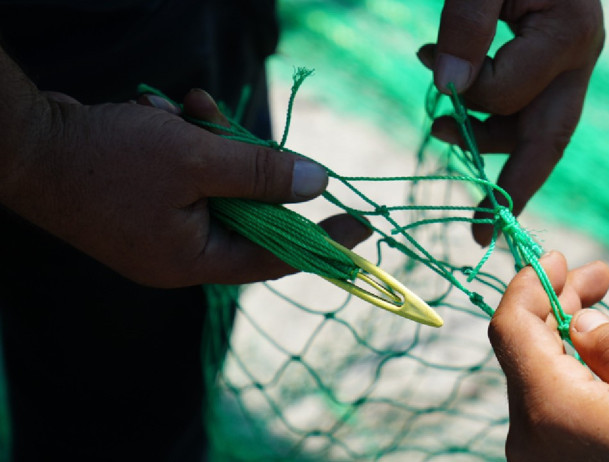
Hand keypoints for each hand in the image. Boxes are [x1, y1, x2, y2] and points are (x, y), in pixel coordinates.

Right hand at [0, 87, 369, 287]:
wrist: (27, 143)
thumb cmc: (108, 158)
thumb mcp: (196, 159)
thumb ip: (262, 174)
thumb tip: (320, 183)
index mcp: (194, 260)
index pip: (277, 260)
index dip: (322, 242)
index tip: (362, 226)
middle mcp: (180, 251)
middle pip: (249, 214)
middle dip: (250, 164)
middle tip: (239, 132)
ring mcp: (161, 226)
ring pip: (219, 183)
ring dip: (213, 140)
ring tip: (189, 109)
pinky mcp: (145, 199)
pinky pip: (189, 172)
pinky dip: (187, 139)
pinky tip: (165, 111)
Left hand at [418, 0, 603, 244]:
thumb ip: (467, 23)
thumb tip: (447, 85)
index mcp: (571, 35)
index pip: (513, 95)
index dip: (468, 97)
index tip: (425, 70)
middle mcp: (579, 56)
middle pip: (548, 139)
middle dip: (512, 188)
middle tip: (479, 236)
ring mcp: (567, 61)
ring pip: (532, 126)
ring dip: (484, 141)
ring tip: (437, 128)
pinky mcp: (549, 61)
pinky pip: (523, 107)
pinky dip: (486, 115)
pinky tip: (453, 101)